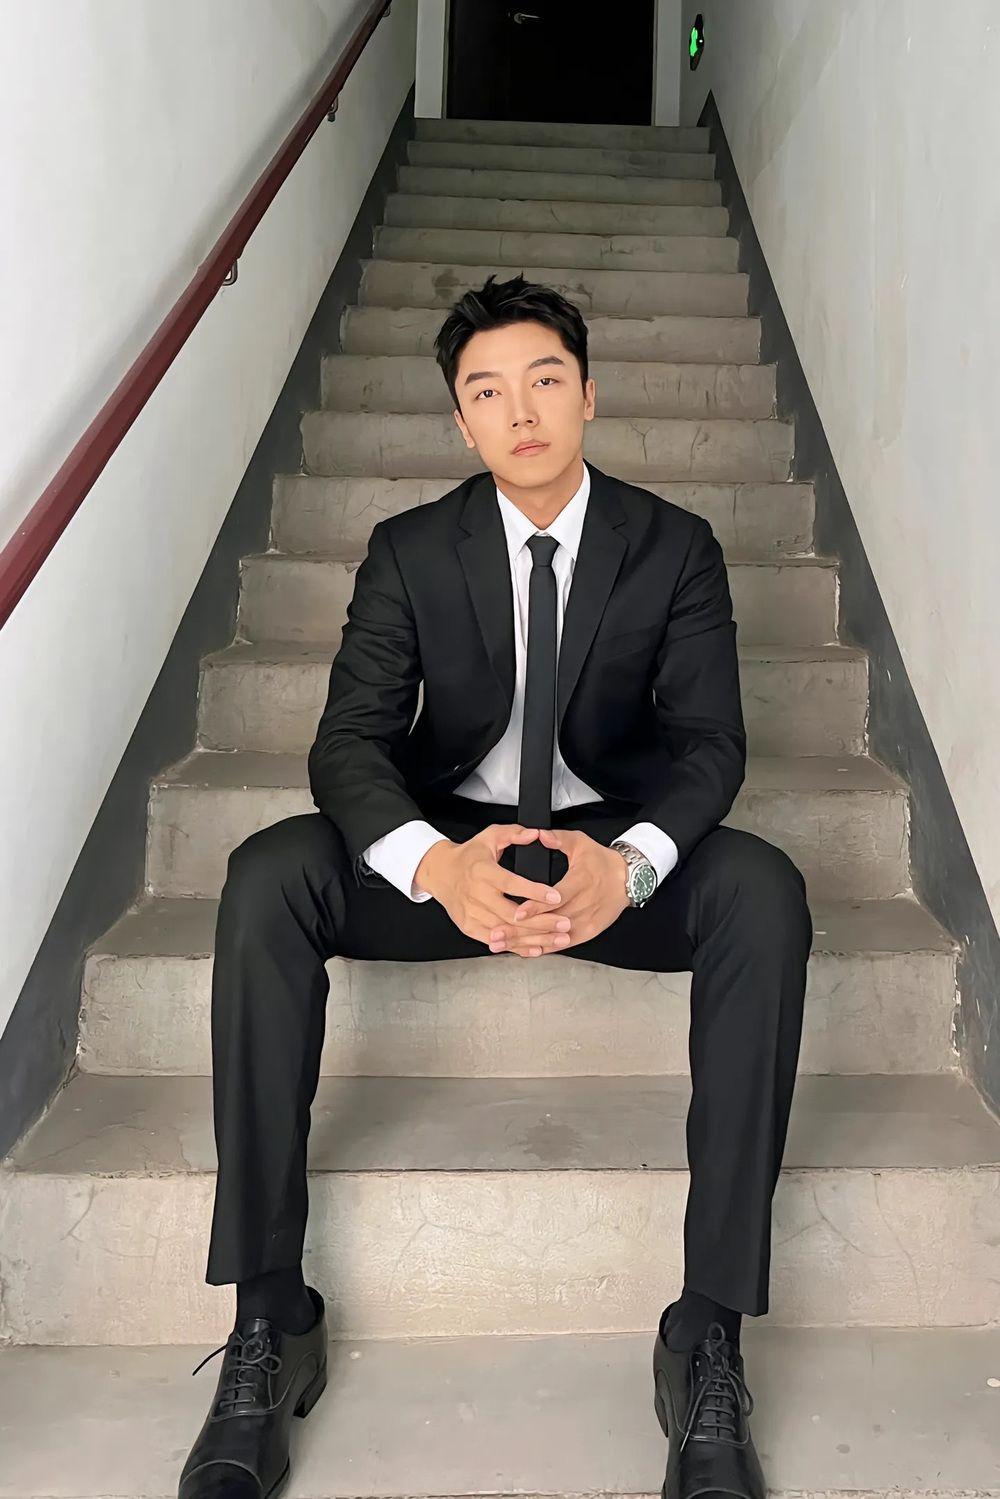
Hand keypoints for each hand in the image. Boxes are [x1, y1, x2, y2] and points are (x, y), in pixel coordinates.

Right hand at [414, 823, 569, 951]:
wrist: (440, 873)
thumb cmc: (468, 856)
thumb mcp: (489, 836)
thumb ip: (514, 833)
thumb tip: (536, 834)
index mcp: (482, 871)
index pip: (511, 883)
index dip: (534, 891)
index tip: (555, 896)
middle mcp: (476, 894)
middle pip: (511, 913)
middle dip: (541, 921)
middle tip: (565, 923)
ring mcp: (471, 913)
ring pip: (506, 931)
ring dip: (534, 937)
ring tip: (559, 938)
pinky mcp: (469, 927)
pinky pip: (496, 941)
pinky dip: (517, 947)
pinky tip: (536, 948)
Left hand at [487, 827, 630, 956]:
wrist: (628, 880)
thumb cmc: (601, 862)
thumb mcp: (582, 843)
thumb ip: (559, 838)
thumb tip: (540, 834)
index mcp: (581, 881)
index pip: (557, 897)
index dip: (536, 906)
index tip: (517, 913)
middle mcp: (584, 904)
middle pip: (551, 921)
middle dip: (523, 929)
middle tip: (498, 934)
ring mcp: (586, 921)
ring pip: (555, 936)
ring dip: (528, 942)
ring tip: (503, 944)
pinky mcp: (588, 932)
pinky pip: (563, 943)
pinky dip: (544, 947)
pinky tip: (524, 950)